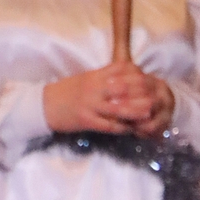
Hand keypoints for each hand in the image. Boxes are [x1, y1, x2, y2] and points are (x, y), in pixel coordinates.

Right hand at [43, 64, 175, 138]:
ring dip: (135, 112)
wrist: (43, 104)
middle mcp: (94, 88)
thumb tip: (127, 75)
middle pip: (124, 88)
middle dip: (141, 94)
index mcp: (95, 75)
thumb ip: (105, 76)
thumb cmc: (67, 91)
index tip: (149, 80)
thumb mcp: (86, 78)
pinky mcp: (86, 120)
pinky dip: (121, 127)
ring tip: (148, 116)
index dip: (138, 75)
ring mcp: (90, 104)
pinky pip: (107, 125)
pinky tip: (130, 130)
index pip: (122, 70)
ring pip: (118, 108)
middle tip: (156, 100)